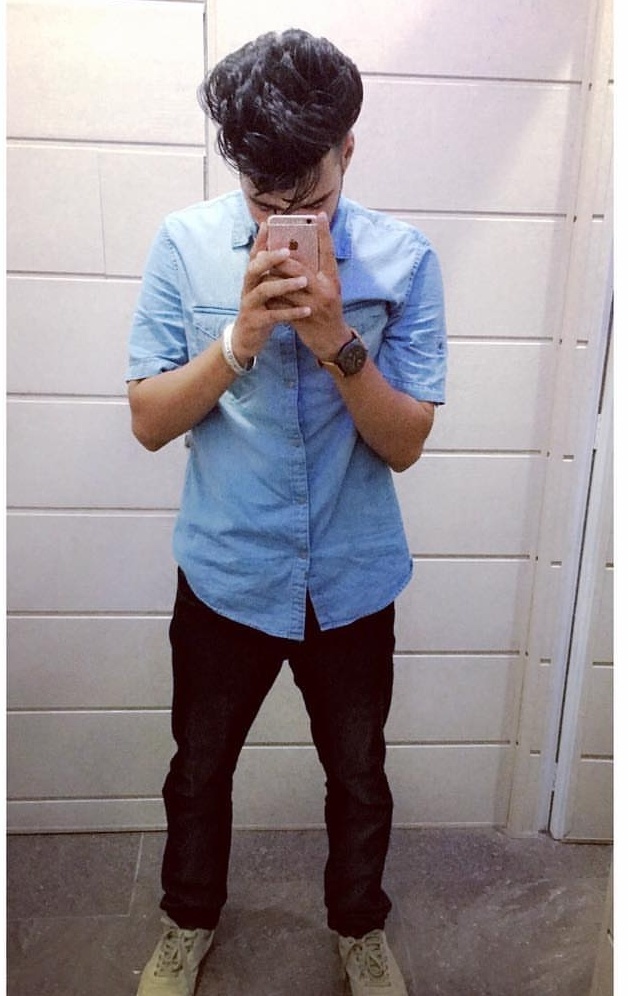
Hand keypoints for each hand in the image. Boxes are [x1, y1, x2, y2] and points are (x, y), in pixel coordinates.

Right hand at [231, 222, 311, 364]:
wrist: (246, 339)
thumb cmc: (261, 309)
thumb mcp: (265, 288)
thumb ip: (273, 272)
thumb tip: (288, 250)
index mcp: (252, 277)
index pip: (255, 254)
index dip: (260, 239)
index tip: (268, 223)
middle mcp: (248, 287)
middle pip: (254, 267)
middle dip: (270, 258)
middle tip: (288, 252)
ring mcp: (250, 304)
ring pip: (264, 290)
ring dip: (284, 284)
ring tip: (304, 281)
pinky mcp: (256, 321)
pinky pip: (273, 315)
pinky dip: (290, 312)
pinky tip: (306, 310)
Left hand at [274, 213, 352, 360]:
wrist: (332, 342)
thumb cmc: (329, 311)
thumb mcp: (330, 288)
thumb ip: (317, 272)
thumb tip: (299, 252)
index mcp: (333, 280)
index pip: (329, 252)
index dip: (324, 233)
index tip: (319, 215)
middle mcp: (324, 291)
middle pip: (299, 269)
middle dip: (281, 258)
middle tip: (267, 249)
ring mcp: (313, 306)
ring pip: (287, 286)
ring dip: (272, 276)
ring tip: (259, 267)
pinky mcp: (302, 319)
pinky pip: (281, 305)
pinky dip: (271, 296)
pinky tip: (261, 290)